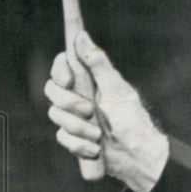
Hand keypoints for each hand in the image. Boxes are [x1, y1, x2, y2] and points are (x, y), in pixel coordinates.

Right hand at [44, 31, 168, 191]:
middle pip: (52, 90)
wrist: (138, 155)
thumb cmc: (133, 120)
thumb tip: (81, 36)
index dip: (60, 70)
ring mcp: (74, 117)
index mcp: (89, 82)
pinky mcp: (74, 138)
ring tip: (98, 135)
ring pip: (56, 115)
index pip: (63, 67)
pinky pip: (62, 138)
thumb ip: (98, 64)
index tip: (69, 80)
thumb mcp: (117, 89)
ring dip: (77, 127)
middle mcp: (79, 97)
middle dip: (68, 102)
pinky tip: (95, 150)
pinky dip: (78, 145)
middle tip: (89, 111)